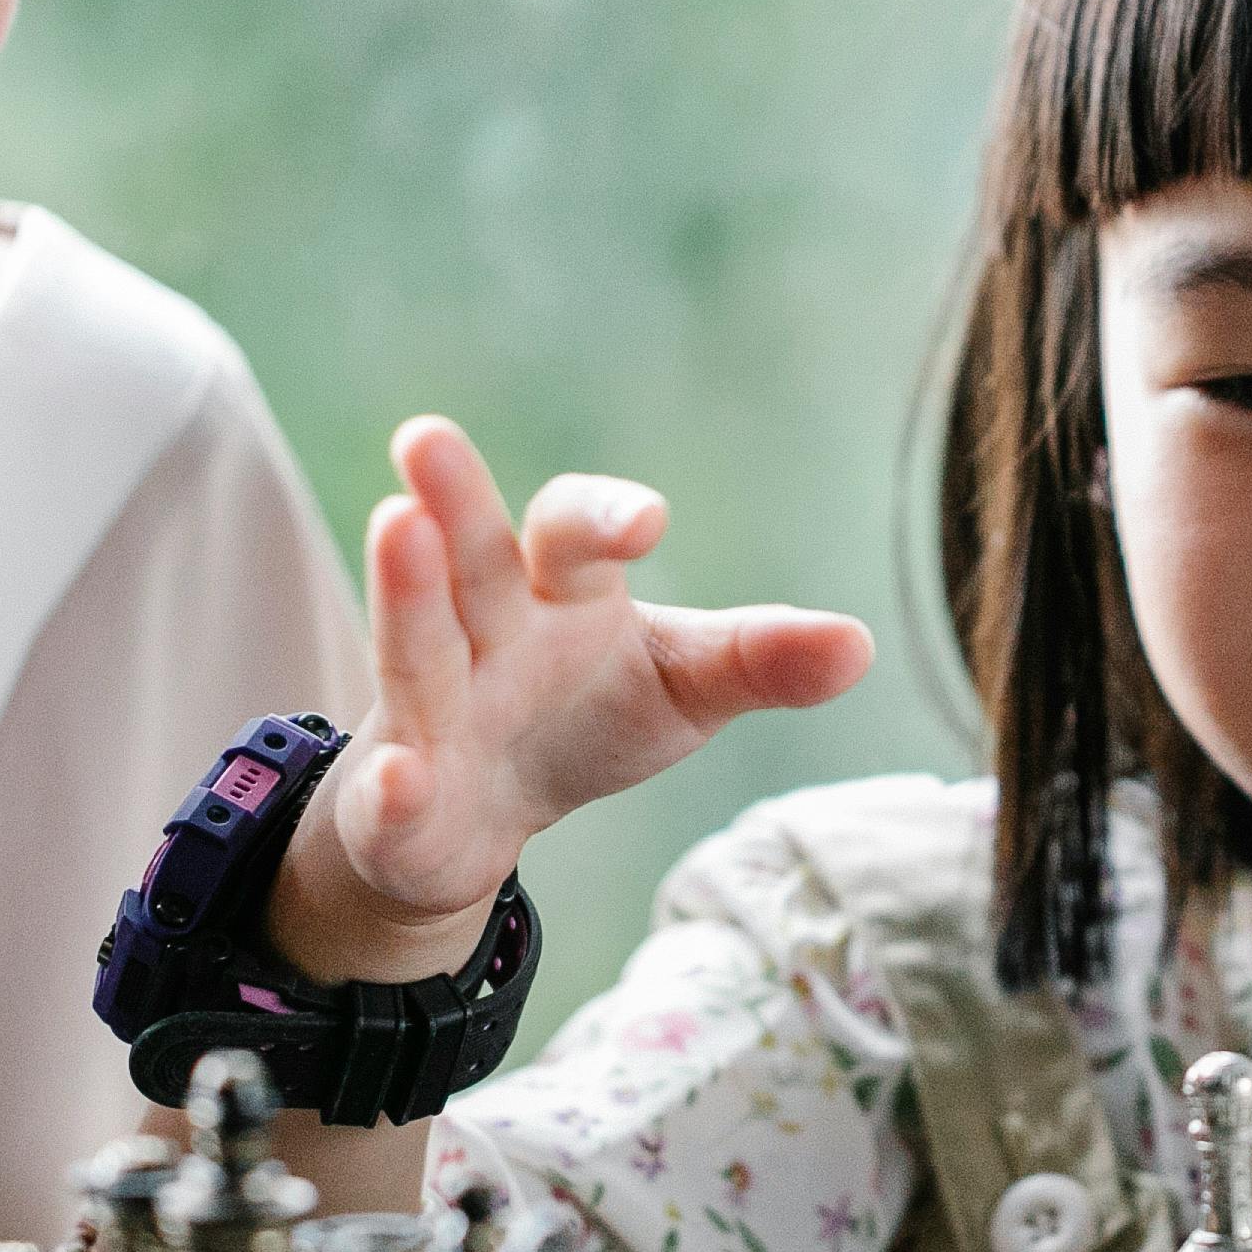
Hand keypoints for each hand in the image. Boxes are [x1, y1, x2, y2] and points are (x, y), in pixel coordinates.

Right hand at [264, 416, 872, 979]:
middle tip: (428, 437)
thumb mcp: (684, 685)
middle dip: (456, 500)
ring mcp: (432, 711)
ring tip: (395, 524)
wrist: (478, 814)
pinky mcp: (398, 800)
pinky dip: (390, 786)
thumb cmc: (587, 715)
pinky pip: (389, 792)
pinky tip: (396, 778)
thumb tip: (862, 643)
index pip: (575, 534)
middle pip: (473, 558)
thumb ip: (760, 660)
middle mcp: (486, 632)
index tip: (647, 520)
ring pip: (415, 649)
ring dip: (405, 593)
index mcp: (562, 593)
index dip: (606, 518)